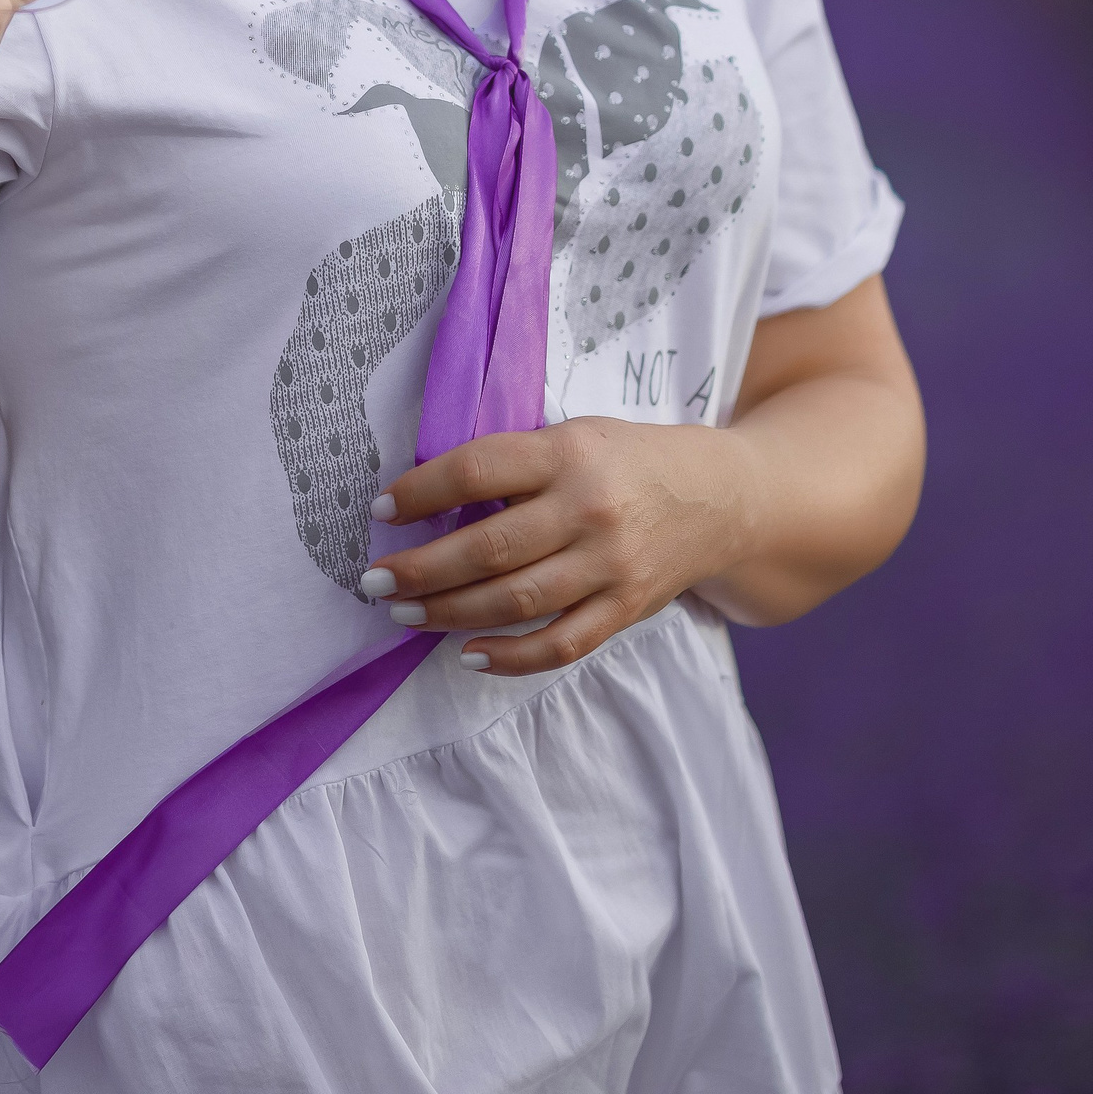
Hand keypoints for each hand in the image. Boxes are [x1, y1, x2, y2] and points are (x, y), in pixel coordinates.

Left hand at [358, 418, 749, 676]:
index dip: (422, 491)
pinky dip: (511, 656)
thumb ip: (516, 465)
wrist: (718, 496)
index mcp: (568, 453)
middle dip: (421, 568)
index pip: (478, 470)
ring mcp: (610, 564)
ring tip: (405, 614)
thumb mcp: (575, 437)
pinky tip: (470, 654)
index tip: (381, 509)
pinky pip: (561, 644)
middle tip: (374, 582)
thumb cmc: (626, 461)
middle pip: (489, 546)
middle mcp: (588, 508)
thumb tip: (430, 500)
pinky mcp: (626, 608)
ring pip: (516, 600)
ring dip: (449, 612)